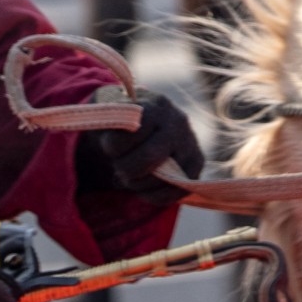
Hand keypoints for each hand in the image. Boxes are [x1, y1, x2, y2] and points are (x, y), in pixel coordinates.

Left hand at [84, 94, 204, 201]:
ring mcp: (190, 143)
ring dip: (138, 183)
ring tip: (130, 175)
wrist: (141, 123)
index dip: (113, 147)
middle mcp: (178, 122)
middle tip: (119, 167)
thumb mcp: (107, 113)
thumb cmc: (118, 121)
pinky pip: (174, 192)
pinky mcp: (196, 165)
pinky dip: (152, 196)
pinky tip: (141, 188)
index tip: (108, 146)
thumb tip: (110, 134)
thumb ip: (106, 119)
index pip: (132, 133)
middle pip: (149, 157)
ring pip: (163, 178)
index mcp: (154, 105)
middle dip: (126, 168)